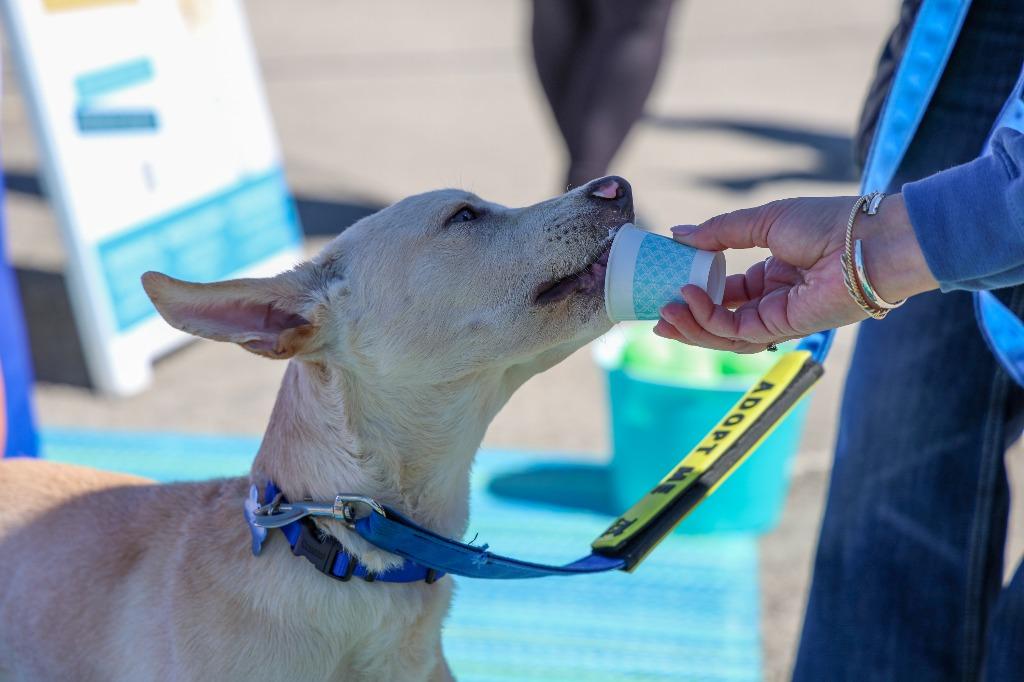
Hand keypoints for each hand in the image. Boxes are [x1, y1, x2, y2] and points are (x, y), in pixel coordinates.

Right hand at [654, 194, 937, 352]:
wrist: (869, 240)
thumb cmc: (828, 223)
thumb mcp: (763, 219)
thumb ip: (719, 231)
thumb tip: (677, 234)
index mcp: (773, 273)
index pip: (725, 291)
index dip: (695, 290)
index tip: (666, 281)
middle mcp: (774, 299)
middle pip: (720, 318)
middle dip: (686, 318)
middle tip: (656, 311)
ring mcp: (779, 317)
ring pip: (724, 333)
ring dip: (691, 325)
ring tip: (664, 312)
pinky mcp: (783, 329)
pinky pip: (737, 333)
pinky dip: (708, 320)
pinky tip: (688, 299)